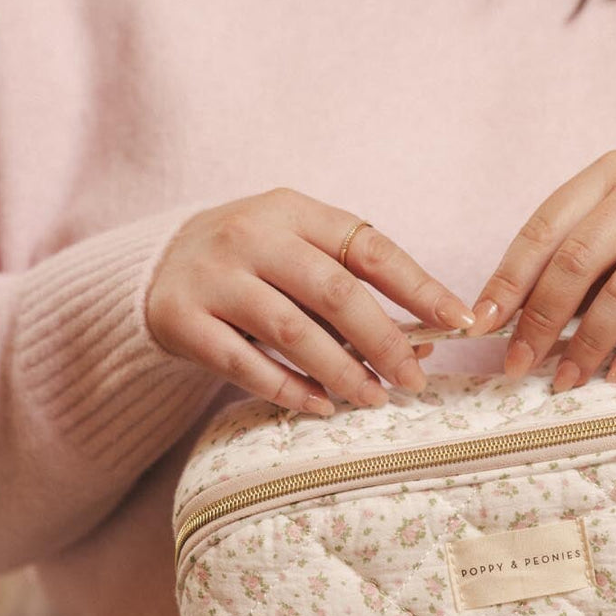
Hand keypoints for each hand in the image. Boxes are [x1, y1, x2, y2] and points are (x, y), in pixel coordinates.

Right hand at [147, 187, 474, 414]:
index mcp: (294, 210)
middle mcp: (251, 236)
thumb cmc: (251, 263)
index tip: (459, 321)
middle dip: (384, 341)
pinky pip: (244, 363)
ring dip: (342, 372)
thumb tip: (424, 344)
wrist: (156, 265)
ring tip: (374, 399)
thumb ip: (352, 288)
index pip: (370, 248)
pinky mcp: (181, 319)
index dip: (420, 287)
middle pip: (334, 292)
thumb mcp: (297, 251)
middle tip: (413, 380)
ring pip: (292, 331)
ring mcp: (213, 277)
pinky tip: (321, 405)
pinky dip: (288, 389)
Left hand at [468, 151, 615, 388]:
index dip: (510, 279)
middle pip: (581, 258)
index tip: (483, 325)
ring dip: (590, 342)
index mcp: (608, 174)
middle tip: (519, 364)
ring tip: (568, 379)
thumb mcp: (612, 216)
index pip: (546, 227)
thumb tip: (508, 320)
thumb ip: (568, 256)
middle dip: (542, 319)